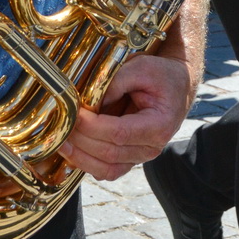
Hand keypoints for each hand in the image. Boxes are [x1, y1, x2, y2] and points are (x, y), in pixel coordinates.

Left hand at [58, 54, 192, 179]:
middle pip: (110, 153)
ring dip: (81, 158)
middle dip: (81, 141)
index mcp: (159, 125)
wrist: (176, 85)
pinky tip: (73, 151)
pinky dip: (88, 164)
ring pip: (107, 169)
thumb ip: (116, 81)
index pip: (120, 133)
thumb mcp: (142, 67)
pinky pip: (108, 170)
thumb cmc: (160, 75)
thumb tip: (89, 100)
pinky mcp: (131, 158)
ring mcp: (141, 156)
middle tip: (61, 126)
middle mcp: (152, 147)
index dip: (92, 127)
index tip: (74, 114)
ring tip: (61, 143)